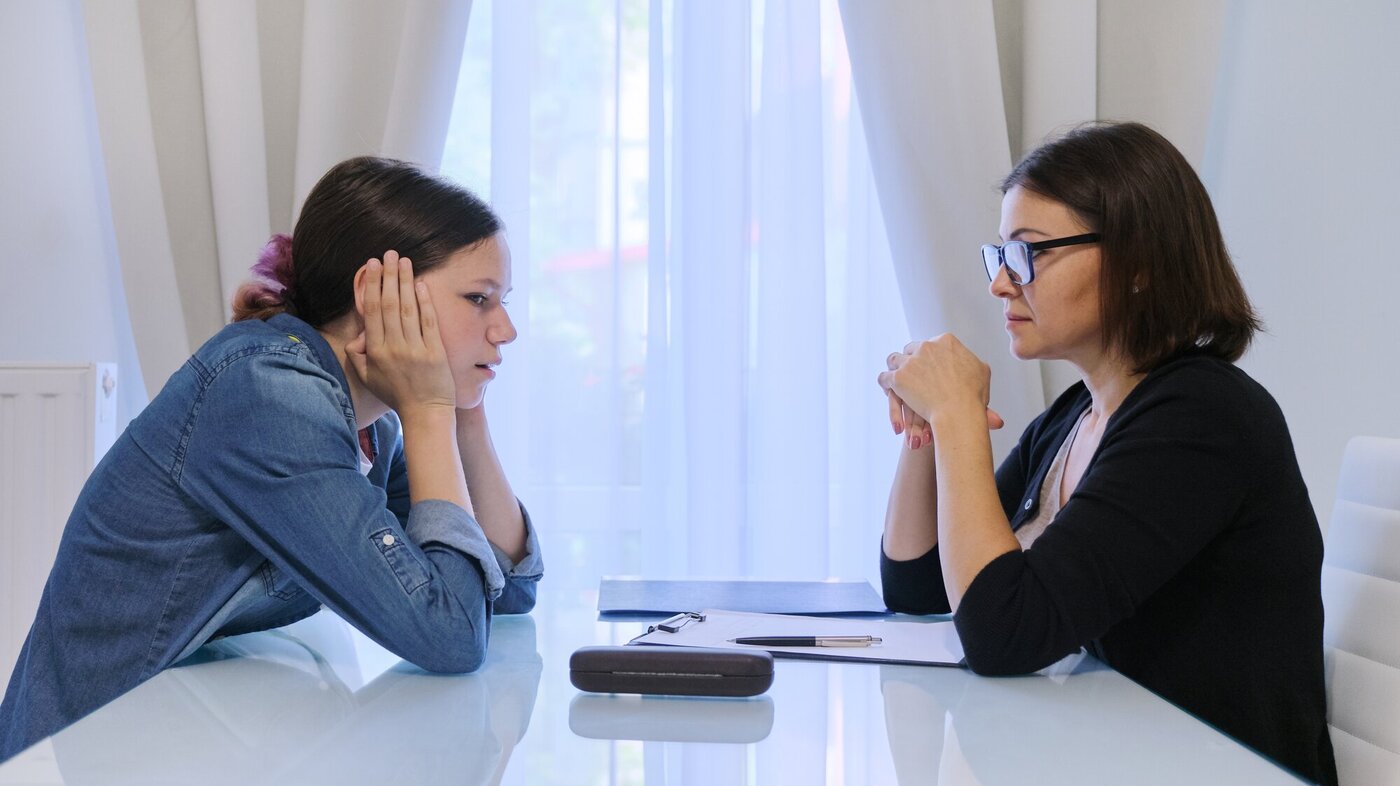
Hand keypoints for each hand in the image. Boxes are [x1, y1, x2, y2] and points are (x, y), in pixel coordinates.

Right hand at [346, 251, 455, 417]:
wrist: (425, 413)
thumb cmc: (396, 395)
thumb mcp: (368, 378)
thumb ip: (358, 356)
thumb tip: (356, 336)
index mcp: (375, 351)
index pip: (371, 311)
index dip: (371, 286)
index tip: (372, 266)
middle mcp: (393, 347)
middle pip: (388, 304)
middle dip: (388, 276)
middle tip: (388, 254)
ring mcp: (415, 349)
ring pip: (407, 309)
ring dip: (405, 282)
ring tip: (404, 261)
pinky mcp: (435, 352)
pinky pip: (428, 322)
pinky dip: (424, 302)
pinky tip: (421, 284)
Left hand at [878, 335, 1003, 443]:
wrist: (959, 411)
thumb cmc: (972, 396)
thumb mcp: (981, 371)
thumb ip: (973, 363)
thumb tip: (973, 363)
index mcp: (946, 341)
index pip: (931, 344)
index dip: (928, 357)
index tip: (928, 367)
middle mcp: (926, 347)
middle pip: (911, 349)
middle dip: (911, 361)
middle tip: (911, 374)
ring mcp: (910, 362)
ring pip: (894, 359)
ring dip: (895, 369)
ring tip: (896, 380)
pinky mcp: (898, 378)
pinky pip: (884, 377)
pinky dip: (885, 383)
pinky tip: (888, 389)